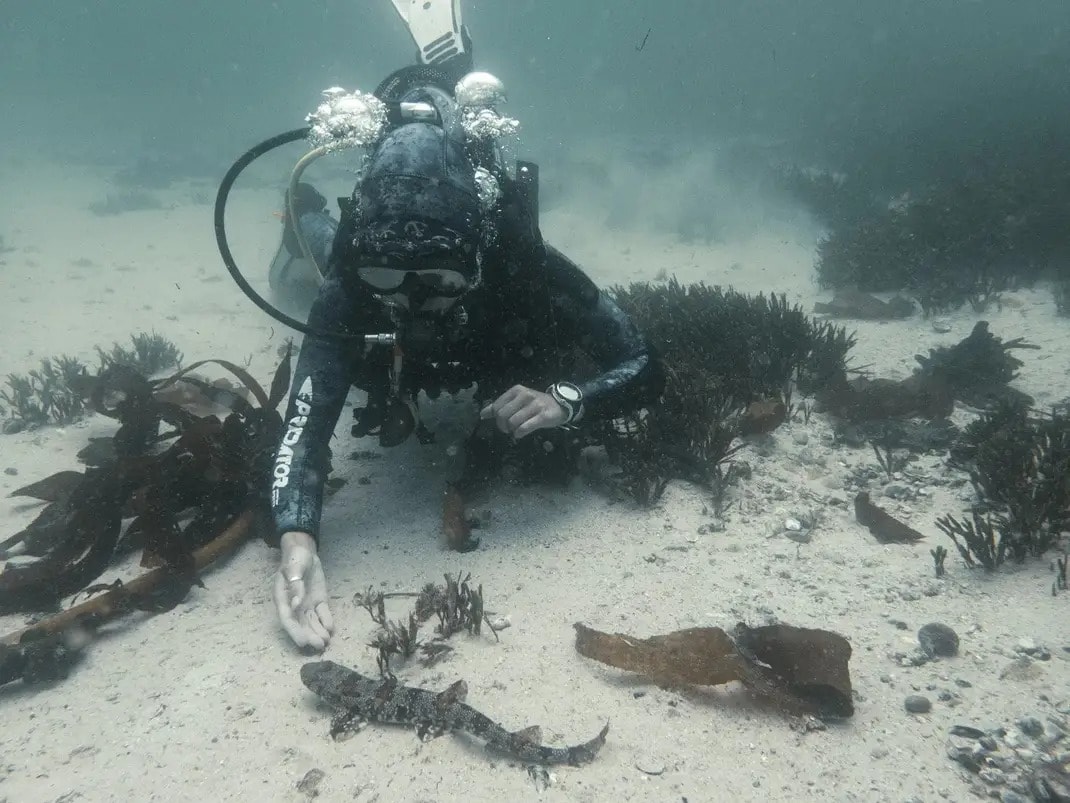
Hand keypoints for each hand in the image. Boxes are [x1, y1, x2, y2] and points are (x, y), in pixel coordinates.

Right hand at [273, 531, 333, 650]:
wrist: (305, 552)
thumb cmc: (295, 558)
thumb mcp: (294, 568)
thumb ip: (295, 585)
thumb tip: (296, 604)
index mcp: (283, 598)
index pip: (287, 619)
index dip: (294, 632)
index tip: (302, 642)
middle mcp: (294, 605)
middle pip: (301, 624)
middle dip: (309, 636)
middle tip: (319, 646)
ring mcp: (307, 604)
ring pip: (312, 622)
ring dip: (318, 632)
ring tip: (326, 642)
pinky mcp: (318, 601)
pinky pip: (322, 613)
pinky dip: (326, 621)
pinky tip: (331, 628)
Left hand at [479, 384, 566, 437]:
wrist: (559, 405)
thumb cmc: (535, 404)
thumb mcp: (517, 401)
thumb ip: (500, 406)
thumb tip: (482, 414)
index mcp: (516, 390)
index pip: (497, 406)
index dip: (496, 418)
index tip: (502, 422)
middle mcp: (525, 395)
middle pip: (503, 415)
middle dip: (503, 426)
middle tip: (508, 429)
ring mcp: (535, 405)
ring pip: (513, 422)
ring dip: (511, 430)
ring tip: (516, 430)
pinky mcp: (543, 416)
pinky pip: (525, 428)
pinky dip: (519, 433)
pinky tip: (520, 434)